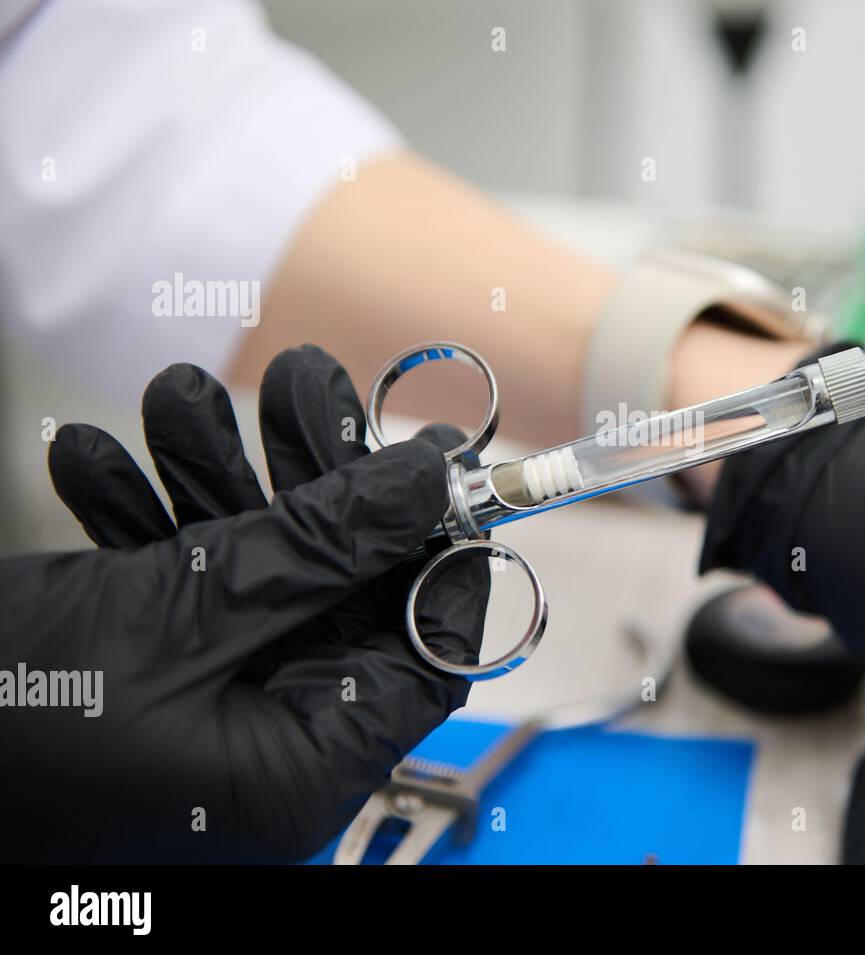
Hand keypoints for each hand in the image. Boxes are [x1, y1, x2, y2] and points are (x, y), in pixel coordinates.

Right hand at [0, 346, 486, 861]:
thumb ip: (316, 548)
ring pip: (248, 570)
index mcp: (301, 766)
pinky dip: (140, 521)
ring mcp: (201, 703)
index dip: (437, 549)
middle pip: (338, 588)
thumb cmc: (4, 730)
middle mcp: (263, 742)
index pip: (426, 651)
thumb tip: (421, 483)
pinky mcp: (143, 670)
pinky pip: (171, 587)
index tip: (431, 460)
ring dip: (211, 476)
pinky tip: (96, 461)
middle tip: (302, 381)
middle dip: (311, 478)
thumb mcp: (184, 618)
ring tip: (178, 394)